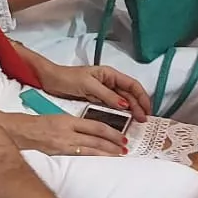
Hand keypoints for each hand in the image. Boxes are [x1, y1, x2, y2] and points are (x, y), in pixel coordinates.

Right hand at [2, 112, 127, 156]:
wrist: (17, 131)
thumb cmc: (34, 125)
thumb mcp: (56, 119)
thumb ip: (72, 126)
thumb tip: (89, 133)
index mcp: (68, 120)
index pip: (95, 126)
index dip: (111, 132)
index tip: (121, 136)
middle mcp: (67, 131)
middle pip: (96, 137)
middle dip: (113, 143)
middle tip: (125, 147)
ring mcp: (63, 144)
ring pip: (91, 148)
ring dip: (107, 152)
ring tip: (118, 155)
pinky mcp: (58, 154)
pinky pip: (80, 156)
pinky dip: (93, 158)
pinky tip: (100, 161)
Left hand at [37, 64, 151, 118]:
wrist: (50, 80)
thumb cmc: (68, 78)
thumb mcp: (88, 85)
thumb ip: (107, 95)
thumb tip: (125, 105)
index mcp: (110, 74)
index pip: (132, 85)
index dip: (142, 97)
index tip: (147, 110)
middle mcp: (109, 82)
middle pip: (129, 94)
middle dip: (138, 106)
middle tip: (143, 121)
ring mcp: (104, 91)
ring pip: (122, 101)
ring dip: (131, 111)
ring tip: (137, 122)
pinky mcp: (97, 99)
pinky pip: (112, 106)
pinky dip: (120, 113)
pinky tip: (124, 120)